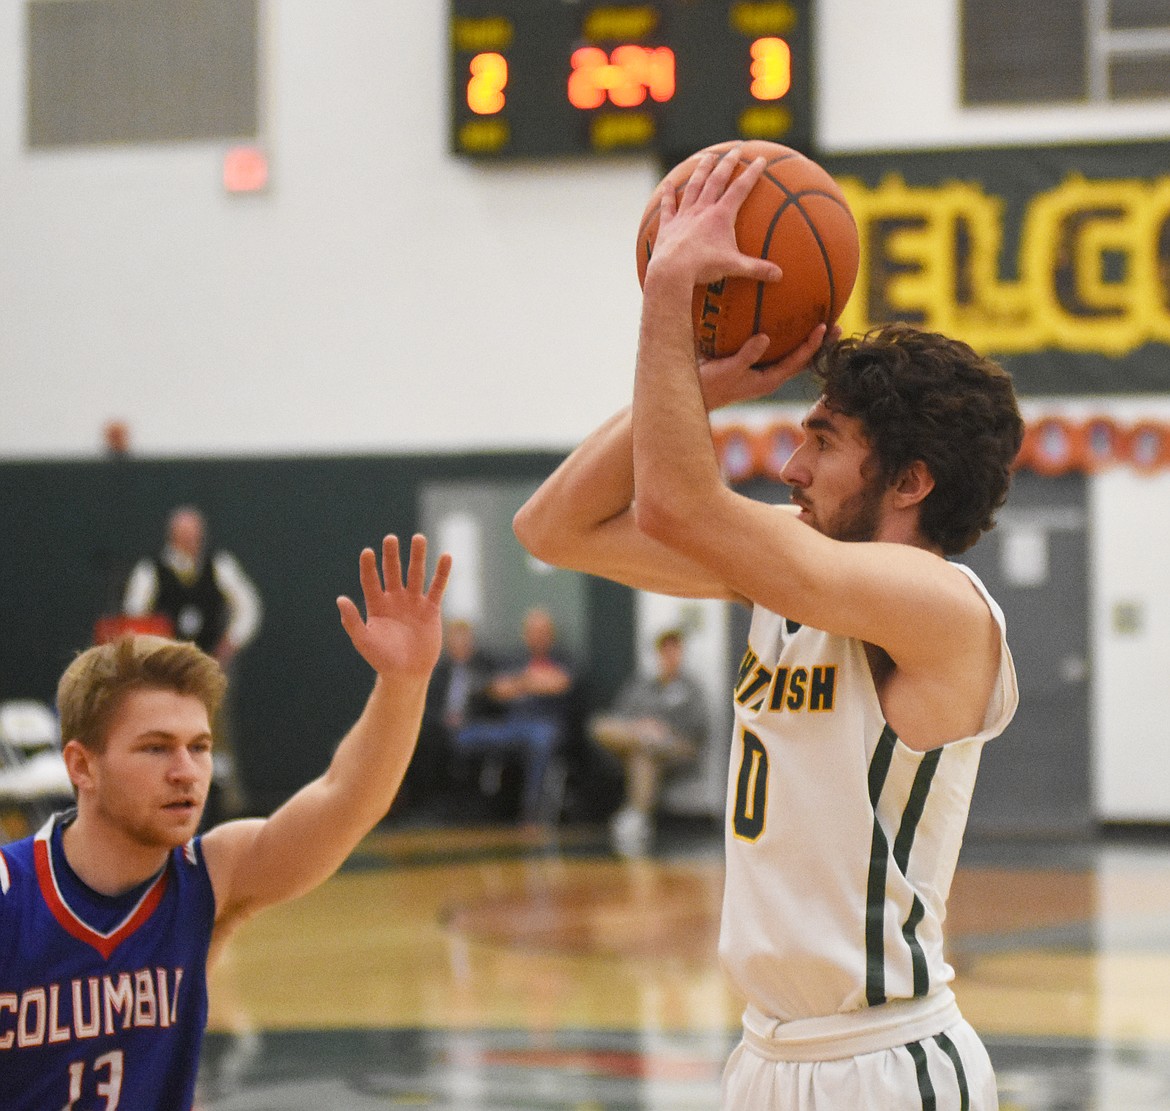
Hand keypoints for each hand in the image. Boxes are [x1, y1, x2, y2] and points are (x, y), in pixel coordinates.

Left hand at [337, 534, 451, 678]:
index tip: (368, 552)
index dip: (369, 566)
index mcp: (376, 605)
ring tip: (418, 538)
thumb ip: (352, 621)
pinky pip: (437, 587)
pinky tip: (446, 557)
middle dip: (392, 555)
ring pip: (416, 574)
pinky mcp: (431, 609)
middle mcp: (394, 599)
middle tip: (390, 539)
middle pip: (393, 571)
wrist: (407, 673)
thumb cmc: (382, 659)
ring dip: (417, 556)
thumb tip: (340, 599)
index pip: (371, 580)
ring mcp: (413, 602)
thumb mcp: (364, 641)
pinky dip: (442, 573)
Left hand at [646, 147, 782, 288]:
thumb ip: (757, 269)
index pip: (740, 188)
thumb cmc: (704, 267)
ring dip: (701, 170)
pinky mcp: (668, 226)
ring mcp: (684, 215)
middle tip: (734, 150)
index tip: (761, 159)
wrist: (672, 271)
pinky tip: (667, 184)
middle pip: (716, 180)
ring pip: (693, 186)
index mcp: (721, 215)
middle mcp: (702, 209)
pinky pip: (668, 206)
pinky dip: (667, 195)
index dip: (752, 173)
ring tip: (707, 157)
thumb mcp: (734, 267)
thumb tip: (779, 276)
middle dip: (727, 163)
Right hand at [700, 323, 838, 410]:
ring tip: (820, 321)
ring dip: (804, 339)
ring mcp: (761, 372)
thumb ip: (746, 355)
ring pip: (789, 354)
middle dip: (819, 344)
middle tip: (838, 326)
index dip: (813, 345)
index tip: (826, 327)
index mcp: (768, 381)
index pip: (798, 362)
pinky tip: (782, 319)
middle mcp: (769, 377)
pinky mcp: (751, 365)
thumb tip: (765, 337)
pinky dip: (782, 336)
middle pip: (801, 359)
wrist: (691, 396)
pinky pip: (773, 349)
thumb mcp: (727, 370)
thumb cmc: (708, 386)